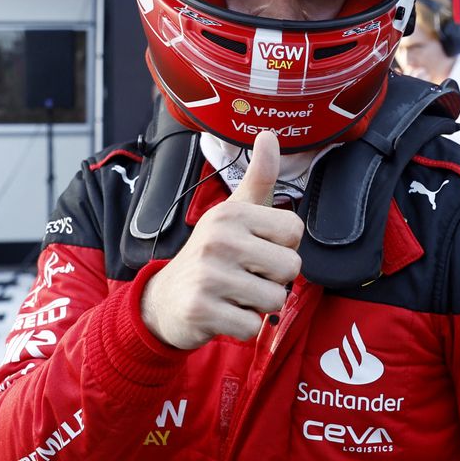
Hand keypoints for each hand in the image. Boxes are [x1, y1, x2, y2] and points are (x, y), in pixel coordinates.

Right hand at [140, 131, 303, 349]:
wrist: (165, 299)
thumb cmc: (213, 253)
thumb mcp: (234, 212)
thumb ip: (259, 176)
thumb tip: (270, 134)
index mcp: (231, 213)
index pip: (295, 231)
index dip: (282, 246)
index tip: (257, 248)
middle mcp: (219, 239)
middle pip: (291, 268)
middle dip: (274, 279)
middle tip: (246, 275)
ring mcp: (208, 275)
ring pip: (275, 300)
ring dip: (259, 305)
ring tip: (234, 293)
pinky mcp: (201, 310)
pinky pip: (253, 326)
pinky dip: (243, 326)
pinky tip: (222, 312)